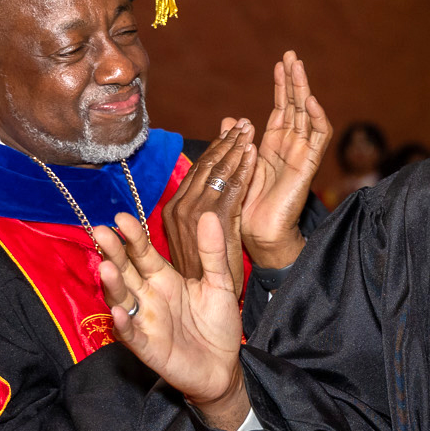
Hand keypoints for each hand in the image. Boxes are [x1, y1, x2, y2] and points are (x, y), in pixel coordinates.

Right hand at [92, 210, 250, 428]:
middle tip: (101, 231)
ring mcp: (145, 322)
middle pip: (125, 271)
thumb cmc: (218, 325)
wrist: (225, 367)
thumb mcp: (220, 284)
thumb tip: (209, 215)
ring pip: (121, 300)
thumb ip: (212, 253)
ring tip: (106, 267)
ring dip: (113, 285)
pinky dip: (124, 324)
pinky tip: (120, 312)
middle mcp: (149, 297)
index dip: (133, 237)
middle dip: (113, 253)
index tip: (122, 217)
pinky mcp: (147, 347)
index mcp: (164, 279)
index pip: (143, 254)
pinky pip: (131, 335)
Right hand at [160, 120, 256, 286]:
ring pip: (217, 173)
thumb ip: (206, 211)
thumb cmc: (206, 275)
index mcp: (175, 209)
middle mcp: (180, 209)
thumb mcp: (204, 240)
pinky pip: (231, 191)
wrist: (205, 308)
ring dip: (234, 148)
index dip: (217, 148)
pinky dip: (243, 170)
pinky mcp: (212, 225)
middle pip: (207, 167)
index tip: (233, 130)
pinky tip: (253, 154)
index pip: (198, 171)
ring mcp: (193, 216)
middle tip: (244, 123)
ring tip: (249, 130)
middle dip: (227, 142)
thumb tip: (211, 184)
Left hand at [243, 52, 332, 269]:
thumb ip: (235, 143)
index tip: (280, 62)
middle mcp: (290, 147)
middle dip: (293, 80)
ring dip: (303, 89)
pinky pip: (317, 137)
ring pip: (307, 115)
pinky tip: (308, 99)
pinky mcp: (308, 166)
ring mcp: (301, 155)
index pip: (282, 109)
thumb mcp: (236, 168)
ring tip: (298, 66)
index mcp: (274, 147)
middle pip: (296, 106)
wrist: (257, 235)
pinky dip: (316, 117)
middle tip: (291, 54)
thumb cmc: (246, 209)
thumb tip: (229, 119)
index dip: (282, 86)